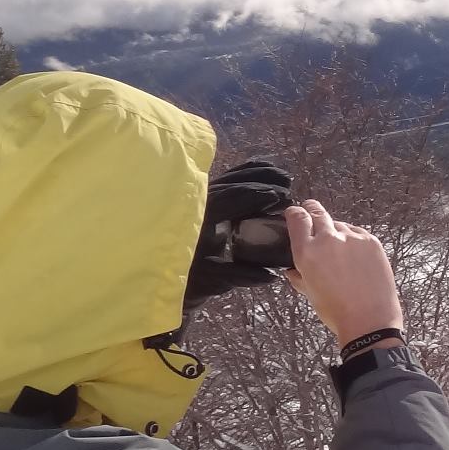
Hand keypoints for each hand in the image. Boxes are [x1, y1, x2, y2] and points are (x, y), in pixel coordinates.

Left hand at [183, 159, 294, 308]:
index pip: (234, 198)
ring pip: (230, 176)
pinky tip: (261, 169)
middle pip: (235, 182)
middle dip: (264, 181)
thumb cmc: (186, 279)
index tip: (281, 198)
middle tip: (287, 186)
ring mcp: (200, 198)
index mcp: (203, 218)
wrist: (161, 278)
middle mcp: (201, 203)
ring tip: (282, 175)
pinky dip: (244, 172)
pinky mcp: (202, 199)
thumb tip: (270, 274)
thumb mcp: (214, 279)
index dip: (259, 195)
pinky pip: (225, 179)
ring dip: (257, 174)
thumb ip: (240, 275)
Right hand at [282, 200, 405, 349]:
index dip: (294, 213)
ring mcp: (352, 238)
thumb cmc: (337, 311)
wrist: (369, 319)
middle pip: (317, 212)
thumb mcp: (310, 294)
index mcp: (307, 252)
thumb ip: (299, 277)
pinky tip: (354, 253)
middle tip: (311, 211)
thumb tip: (291, 272)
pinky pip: (357, 232)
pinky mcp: (371, 241)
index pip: (297, 219)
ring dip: (335, 230)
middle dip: (312, 210)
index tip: (294, 212)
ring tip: (339, 248)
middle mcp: (328, 240)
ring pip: (339, 223)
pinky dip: (353, 238)